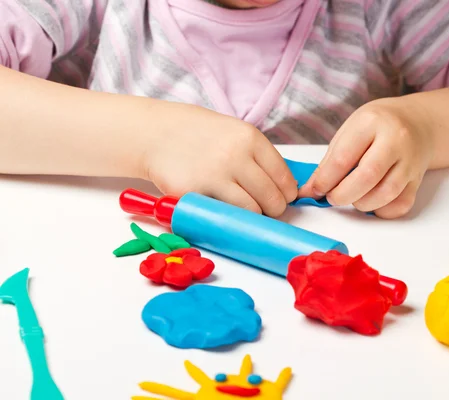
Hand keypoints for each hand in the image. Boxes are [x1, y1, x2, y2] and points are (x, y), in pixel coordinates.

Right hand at [141, 101, 296, 216]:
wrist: (156, 133)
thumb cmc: (200, 135)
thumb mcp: (235, 133)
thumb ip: (259, 157)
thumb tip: (286, 188)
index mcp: (250, 139)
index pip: (284, 178)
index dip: (286, 193)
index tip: (282, 198)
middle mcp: (235, 156)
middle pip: (272, 199)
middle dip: (273, 209)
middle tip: (265, 209)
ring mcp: (214, 176)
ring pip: (251, 212)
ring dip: (252, 217)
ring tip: (244, 211)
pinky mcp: (194, 194)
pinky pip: (223, 216)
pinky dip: (226, 217)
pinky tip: (223, 210)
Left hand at [298, 97, 433, 218]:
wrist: (418, 122)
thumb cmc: (378, 126)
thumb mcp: (350, 131)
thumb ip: (330, 161)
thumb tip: (310, 190)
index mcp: (371, 122)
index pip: (343, 158)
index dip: (325, 180)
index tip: (314, 190)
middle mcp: (395, 140)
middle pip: (367, 176)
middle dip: (343, 195)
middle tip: (332, 198)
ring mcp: (410, 160)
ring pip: (386, 193)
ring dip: (363, 203)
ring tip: (353, 197)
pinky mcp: (418, 179)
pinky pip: (401, 204)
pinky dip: (382, 210)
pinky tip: (373, 201)